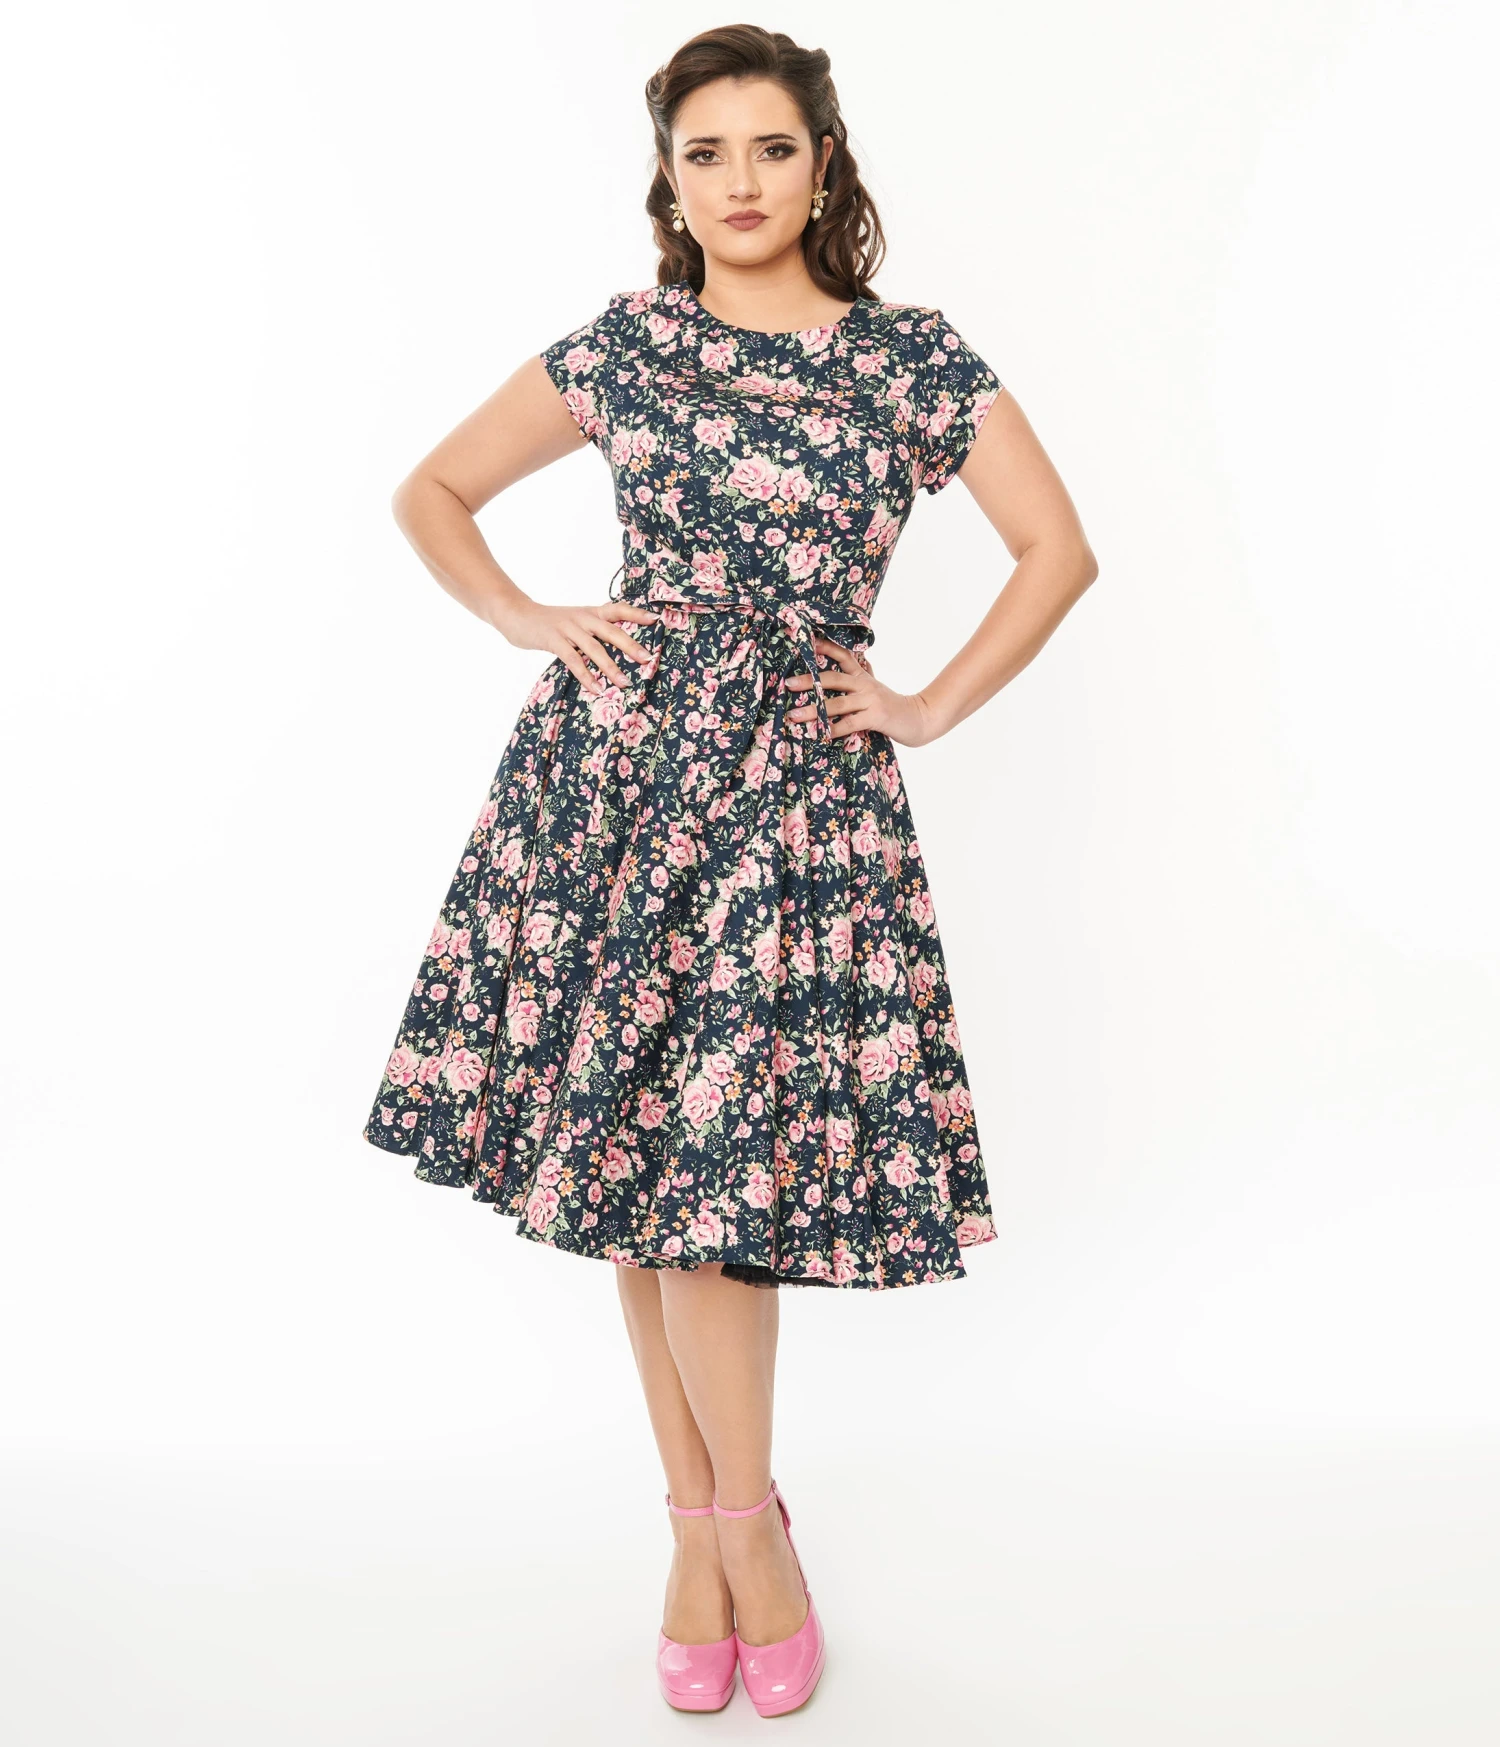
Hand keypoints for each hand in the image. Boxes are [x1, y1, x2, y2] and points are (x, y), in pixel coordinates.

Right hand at [499, 599, 661, 693]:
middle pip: (611, 630)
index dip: (636, 613)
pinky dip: (585, 675)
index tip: (655, 620)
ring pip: (594, 647)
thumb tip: (617, 646)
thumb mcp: (574, 621)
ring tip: (624, 683)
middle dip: (631, 645)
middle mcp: (582, 617)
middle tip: (648, 659)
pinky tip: (596, 688)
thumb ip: (592, 630)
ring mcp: (567, 628)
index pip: (617, 609)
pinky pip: (572, 659)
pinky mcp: (552, 640)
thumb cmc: (549, 622)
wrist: (516, 614)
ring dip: (610, 667)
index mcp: (589, 612)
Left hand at [785, 637, 946, 746]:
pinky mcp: (876, 717)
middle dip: (809, 681)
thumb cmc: (891, 706)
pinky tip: (819, 734)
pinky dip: (833, 729)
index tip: (806, 643)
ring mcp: (870, 700)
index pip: (843, 656)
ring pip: (836, 703)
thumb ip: (860, 679)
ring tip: (794, 715)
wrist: (919, 718)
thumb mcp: (874, 688)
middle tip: (788, 684)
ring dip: (814, 710)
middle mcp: (865, 685)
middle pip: (832, 678)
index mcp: (863, 676)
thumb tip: (846, 668)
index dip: (825, 648)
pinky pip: (849, 723)